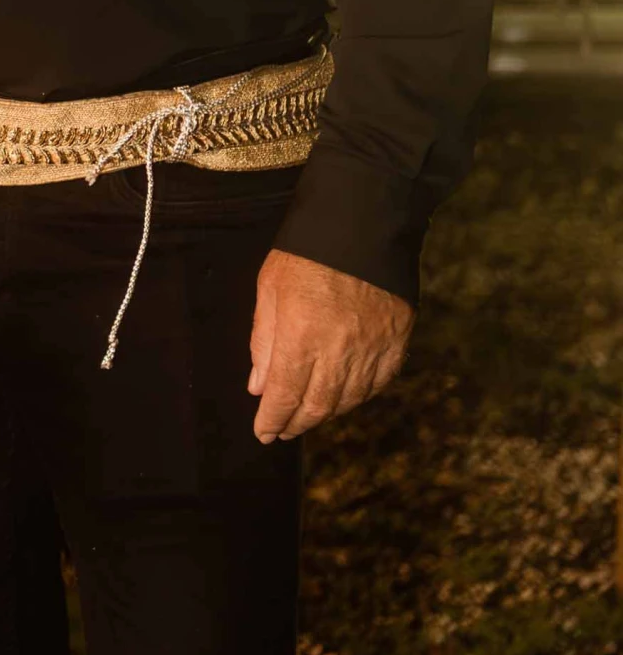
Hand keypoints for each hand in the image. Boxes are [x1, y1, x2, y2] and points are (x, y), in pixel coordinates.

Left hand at [248, 247, 411, 442]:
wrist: (365, 222)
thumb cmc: (308, 251)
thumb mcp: (270, 288)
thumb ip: (264, 340)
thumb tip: (258, 386)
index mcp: (302, 336)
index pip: (285, 394)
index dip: (273, 419)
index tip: (263, 432)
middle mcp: (340, 350)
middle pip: (317, 405)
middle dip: (296, 423)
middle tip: (282, 430)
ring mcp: (373, 348)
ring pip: (348, 399)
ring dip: (325, 413)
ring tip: (308, 415)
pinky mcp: (396, 342)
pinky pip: (377, 384)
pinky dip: (358, 397)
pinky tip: (344, 397)